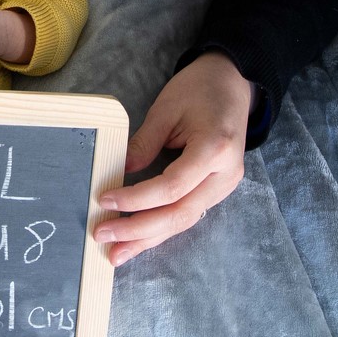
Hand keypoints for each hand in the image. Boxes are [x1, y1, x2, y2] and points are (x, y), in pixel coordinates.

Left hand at [93, 52, 253, 264]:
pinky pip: (188, 213)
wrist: (233, 83)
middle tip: (104, 236)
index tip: (104, 199)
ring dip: (149, 238)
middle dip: (140, 230)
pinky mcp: (218, 189)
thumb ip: (144, 143)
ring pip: (185, 220)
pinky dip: (162, 227)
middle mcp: (225, 175)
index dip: (136, 198)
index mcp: (215, 149)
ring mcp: (225, 185)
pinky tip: (140, 238)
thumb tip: (119, 171)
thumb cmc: (200, 89)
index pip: (172, 187)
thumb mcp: (167, 108)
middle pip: (180, 213)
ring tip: (117, 252)